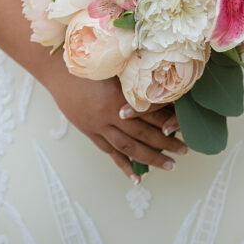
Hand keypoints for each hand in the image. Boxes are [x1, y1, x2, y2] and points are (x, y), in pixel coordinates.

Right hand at [45, 66, 187, 182]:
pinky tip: (136, 178)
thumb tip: (163, 82)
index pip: (150, 113)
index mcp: (120, 96)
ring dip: (150, 158)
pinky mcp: (90, 132)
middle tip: (185, 151)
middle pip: (143, 134)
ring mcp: (99, 126)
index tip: (185, 126)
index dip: (168, 120)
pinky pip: (110, 152)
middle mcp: (111, 115)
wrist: (58, 71)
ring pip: (128, 148)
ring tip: (169, 165)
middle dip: (166, 144)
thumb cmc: (90, 65)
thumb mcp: (117, 67)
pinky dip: (123, 165)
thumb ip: (136, 78)